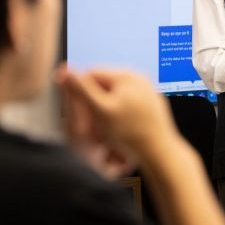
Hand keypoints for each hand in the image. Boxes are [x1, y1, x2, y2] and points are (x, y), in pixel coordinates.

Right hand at [56, 66, 178, 175]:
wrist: (161, 155)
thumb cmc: (132, 135)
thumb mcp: (101, 111)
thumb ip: (81, 90)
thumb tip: (64, 69)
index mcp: (126, 76)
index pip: (90, 75)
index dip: (78, 95)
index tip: (76, 116)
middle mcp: (138, 81)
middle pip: (102, 91)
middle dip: (91, 112)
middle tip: (89, 133)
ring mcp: (146, 94)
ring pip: (112, 105)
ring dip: (102, 122)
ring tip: (104, 141)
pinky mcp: (150, 110)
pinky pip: (125, 115)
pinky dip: (117, 127)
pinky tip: (116, 143)